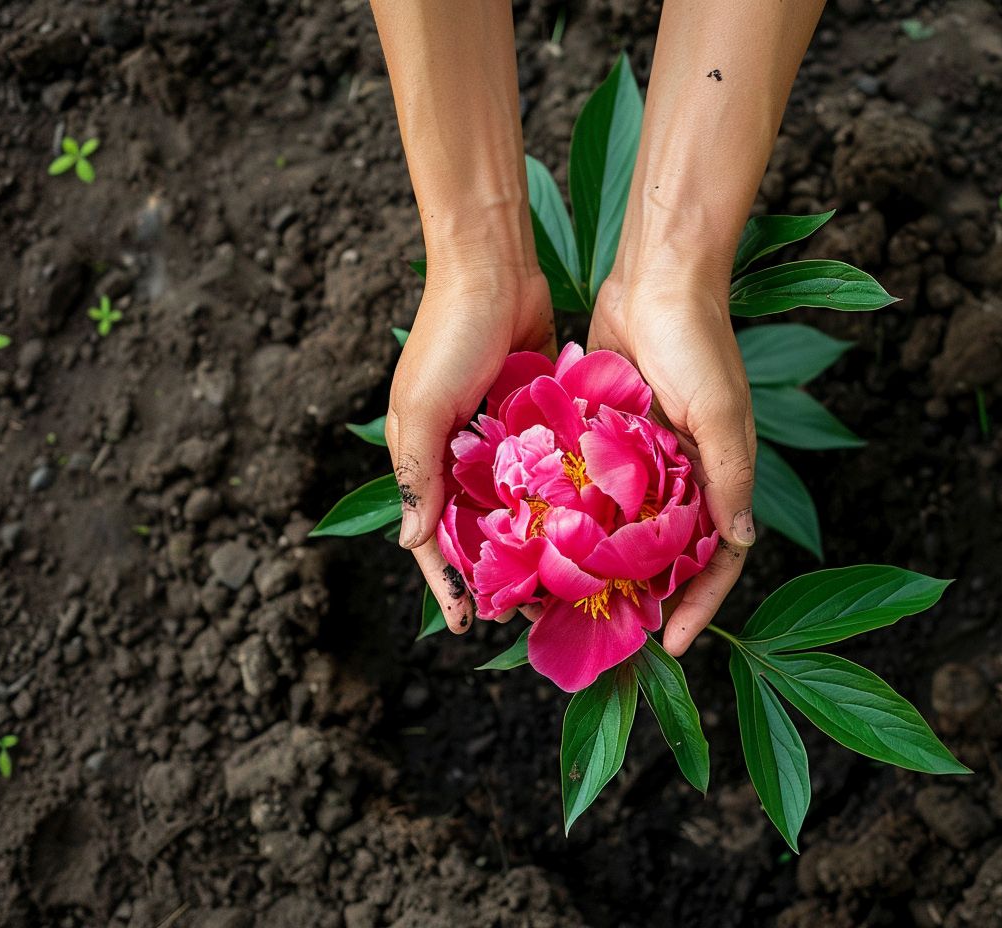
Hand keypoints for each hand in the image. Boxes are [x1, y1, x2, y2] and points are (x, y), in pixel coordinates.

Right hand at [386, 266, 555, 632]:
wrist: (493, 266)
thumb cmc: (449, 333)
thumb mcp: (423, 405)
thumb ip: (418, 472)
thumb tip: (412, 543)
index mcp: (423, 455)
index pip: (431, 535)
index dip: (447, 582)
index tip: (465, 625)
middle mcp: (460, 452)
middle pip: (478, 528)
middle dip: (499, 572)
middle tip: (529, 612)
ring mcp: (499, 436)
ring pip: (518, 504)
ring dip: (535, 540)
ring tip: (566, 580)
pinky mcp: (535, 415)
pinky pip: (548, 465)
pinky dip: (561, 493)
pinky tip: (589, 523)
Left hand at [587, 270, 755, 656]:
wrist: (655, 278)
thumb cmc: (698, 343)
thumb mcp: (721, 412)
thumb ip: (730, 477)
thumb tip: (740, 543)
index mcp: (720, 474)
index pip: (718, 559)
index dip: (702, 605)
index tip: (673, 646)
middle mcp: (684, 473)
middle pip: (669, 552)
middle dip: (649, 595)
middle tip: (615, 635)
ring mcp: (644, 457)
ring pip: (627, 525)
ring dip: (608, 563)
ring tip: (574, 602)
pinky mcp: (608, 435)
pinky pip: (595, 486)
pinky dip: (579, 515)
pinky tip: (548, 543)